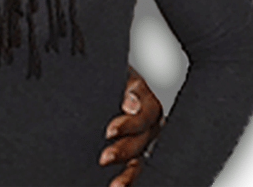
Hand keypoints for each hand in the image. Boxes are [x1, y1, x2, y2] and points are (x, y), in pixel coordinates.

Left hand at [100, 65, 163, 186]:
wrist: (109, 82)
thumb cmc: (113, 77)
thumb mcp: (120, 76)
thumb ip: (127, 90)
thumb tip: (130, 105)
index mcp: (148, 103)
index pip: (144, 116)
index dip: (128, 125)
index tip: (109, 130)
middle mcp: (149, 125)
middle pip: (142, 141)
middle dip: (123, 150)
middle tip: (104, 157)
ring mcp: (142, 141)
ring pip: (140, 160)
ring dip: (128, 174)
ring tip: (114, 186)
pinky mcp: (134, 153)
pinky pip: (133, 169)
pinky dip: (126, 179)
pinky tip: (115, 186)